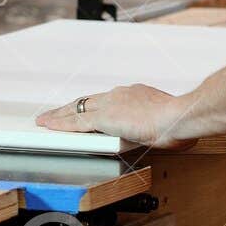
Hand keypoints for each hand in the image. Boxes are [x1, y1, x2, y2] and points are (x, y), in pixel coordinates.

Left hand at [36, 85, 196, 149]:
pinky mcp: (105, 118)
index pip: (104, 100)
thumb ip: (156, 124)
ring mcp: (110, 105)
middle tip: (53, 113)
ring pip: (77, 110)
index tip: (82, 108)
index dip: (90, 105)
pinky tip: (49, 126)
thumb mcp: (166, 119)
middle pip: (86, 101)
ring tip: (45, 120)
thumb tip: (159, 132)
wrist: (181, 116)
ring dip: (59, 115)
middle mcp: (119, 95)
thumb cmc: (180, 120)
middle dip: (69, 108)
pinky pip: (77, 122)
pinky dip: (61, 124)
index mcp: (134, 94)